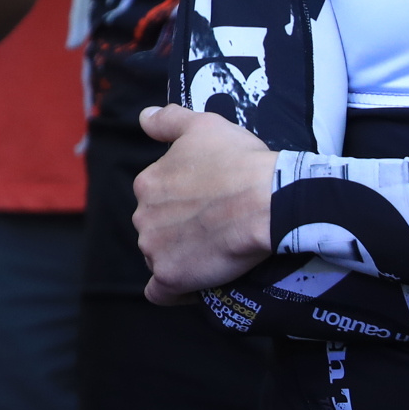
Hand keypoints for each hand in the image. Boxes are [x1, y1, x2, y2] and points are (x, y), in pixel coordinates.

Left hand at [132, 105, 279, 302]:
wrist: (266, 201)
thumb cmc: (240, 161)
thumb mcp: (204, 126)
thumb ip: (169, 120)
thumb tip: (144, 117)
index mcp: (147, 183)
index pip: (155, 199)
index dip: (180, 203)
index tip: (206, 205)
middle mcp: (142, 216)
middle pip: (155, 229)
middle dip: (178, 231)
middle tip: (214, 229)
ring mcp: (153, 248)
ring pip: (159, 258)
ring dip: (179, 258)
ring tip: (214, 255)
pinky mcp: (170, 277)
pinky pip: (161, 293)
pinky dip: (174, 291)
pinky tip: (195, 285)